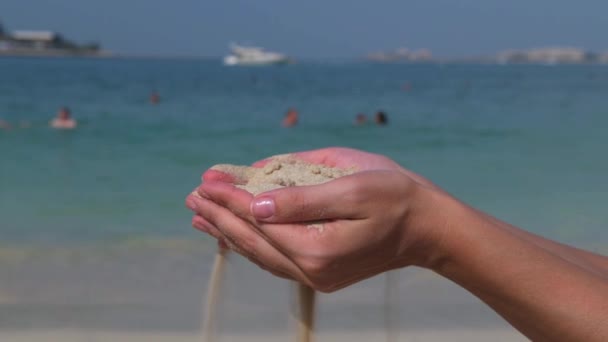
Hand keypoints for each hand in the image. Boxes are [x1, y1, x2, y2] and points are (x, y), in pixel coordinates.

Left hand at [186, 147, 446, 291]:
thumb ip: (302, 198)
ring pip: (260, 253)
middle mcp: (311, 270)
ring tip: (200, 217)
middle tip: (192, 196)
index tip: (205, 181)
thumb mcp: (352, 188)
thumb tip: (256, 204)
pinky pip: (275, 259)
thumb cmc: (396, 197)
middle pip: (252, 241)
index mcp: (317, 248)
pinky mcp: (320, 274)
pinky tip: (236, 235)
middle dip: (220, 216)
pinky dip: (251, 244)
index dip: (229, 199)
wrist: (427, 227)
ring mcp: (315, 276)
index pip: (259, 220)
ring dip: (228, 233)